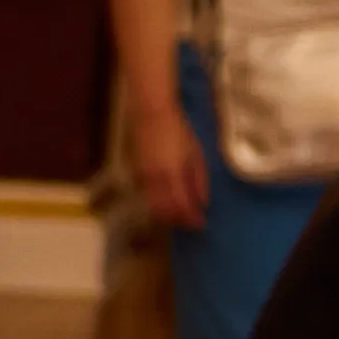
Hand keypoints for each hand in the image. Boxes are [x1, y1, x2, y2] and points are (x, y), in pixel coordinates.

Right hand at [127, 89, 211, 232]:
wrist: (150, 113)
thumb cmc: (178, 129)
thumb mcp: (196, 153)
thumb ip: (199, 179)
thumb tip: (203, 202)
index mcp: (173, 174)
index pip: (181, 206)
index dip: (191, 219)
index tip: (201, 224)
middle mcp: (155, 180)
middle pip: (165, 211)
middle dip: (178, 220)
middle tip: (192, 223)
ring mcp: (143, 177)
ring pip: (153, 206)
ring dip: (167, 215)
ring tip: (180, 216)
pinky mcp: (136, 173)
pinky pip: (147, 196)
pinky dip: (158, 204)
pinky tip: (167, 202)